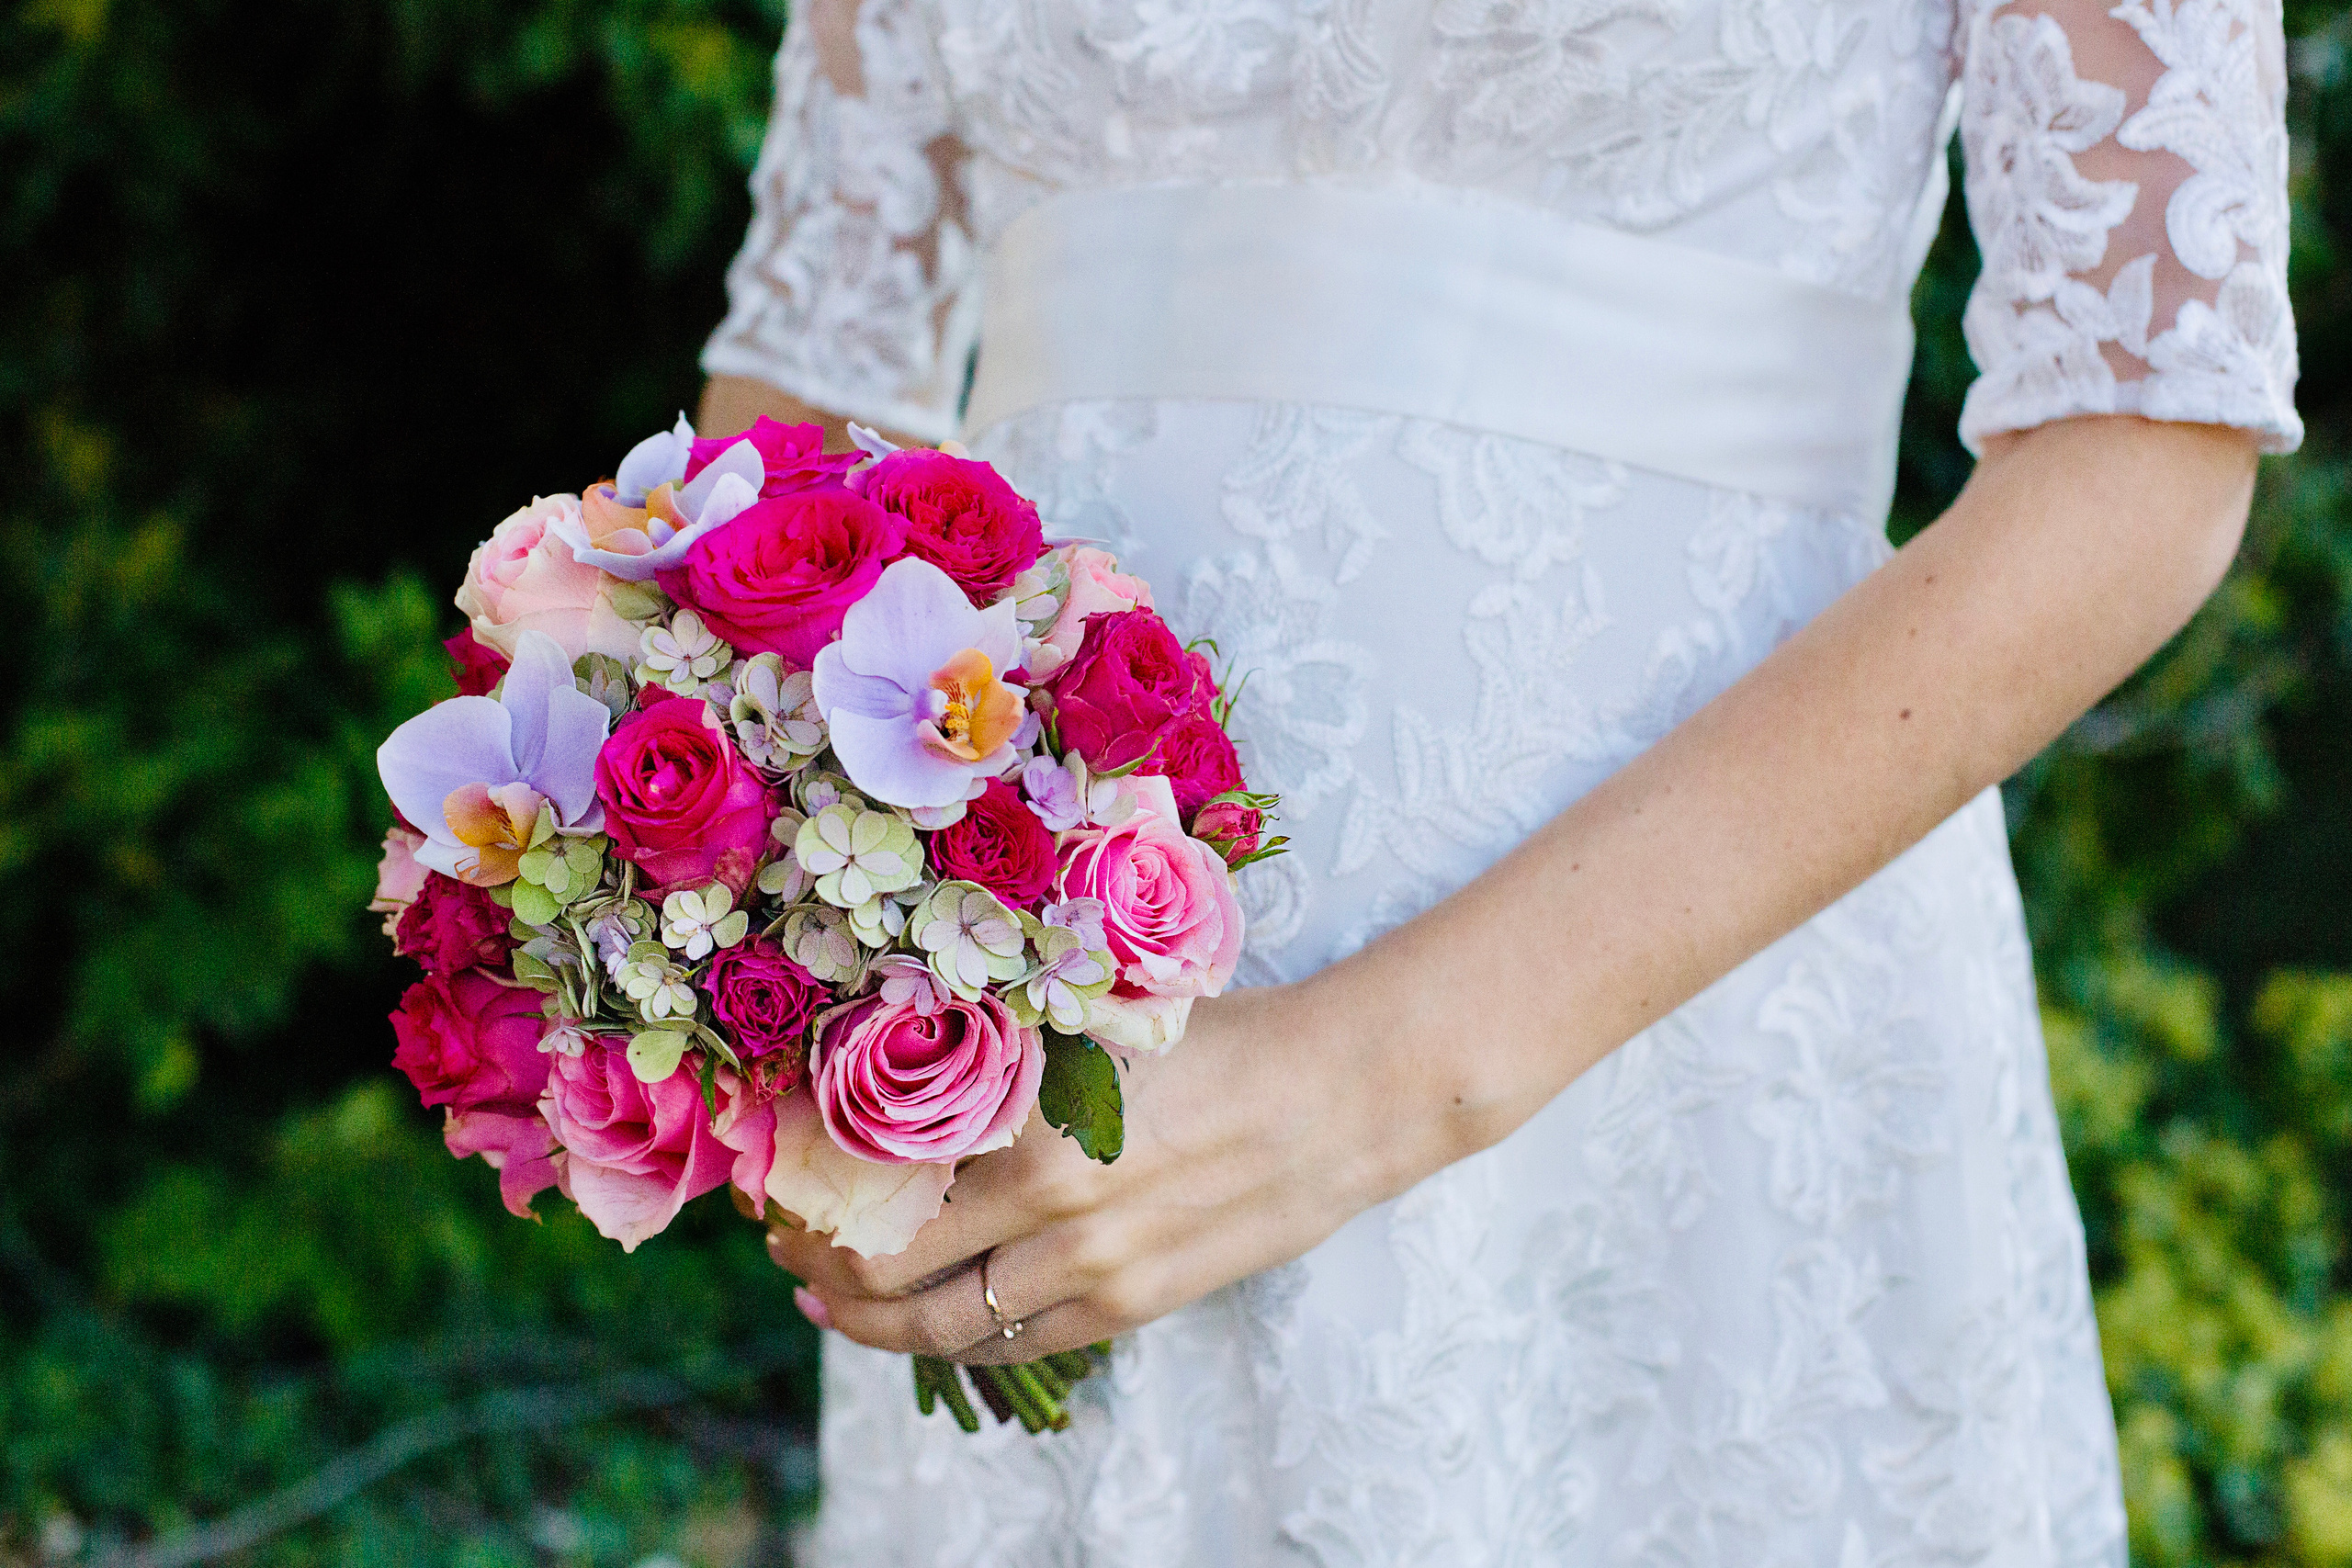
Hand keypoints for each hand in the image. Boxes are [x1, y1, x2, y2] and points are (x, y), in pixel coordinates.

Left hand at [766, 976, 1453, 1363]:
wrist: (1342, 1097)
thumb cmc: (1221, 1036)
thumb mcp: (1093, 1025)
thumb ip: (996, 1056)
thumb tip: (886, 1063)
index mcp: (1032, 1134)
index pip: (874, 1196)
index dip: (806, 1198)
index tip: (774, 1182)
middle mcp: (1052, 1218)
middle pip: (886, 1279)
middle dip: (817, 1265)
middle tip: (784, 1241)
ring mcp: (1094, 1275)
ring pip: (940, 1329)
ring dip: (866, 1318)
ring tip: (828, 1295)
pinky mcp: (1133, 1307)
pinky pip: (1010, 1344)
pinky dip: (948, 1339)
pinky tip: (920, 1319)